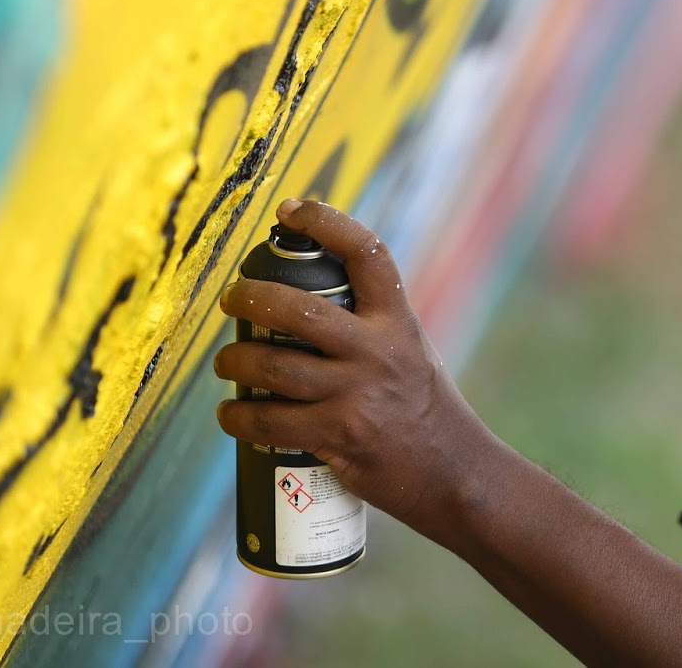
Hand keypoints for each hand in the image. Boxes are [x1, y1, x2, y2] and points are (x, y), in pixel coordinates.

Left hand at [213, 199, 491, 538]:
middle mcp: (378, 350)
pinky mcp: (339, 436)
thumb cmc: (426, 408)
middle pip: (297, 308)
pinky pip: (270, 421)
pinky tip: (230, 414)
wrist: (455, 473)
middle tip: (231, 298)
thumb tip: (309, 302)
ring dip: (234, 361)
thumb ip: (373, 326)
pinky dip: (239, 417)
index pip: (365, 252)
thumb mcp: (411, 351)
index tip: (291, 209)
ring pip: (273, 365)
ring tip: (226, 362)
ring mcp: (358, 394)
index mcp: (398, 320)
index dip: (326, 222)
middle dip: (250, 297)